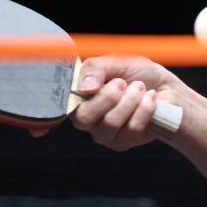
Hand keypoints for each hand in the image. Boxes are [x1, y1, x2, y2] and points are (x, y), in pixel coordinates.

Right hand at [31, 55, 179, 150]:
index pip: (54, 109)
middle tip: (123, 83)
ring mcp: (102, 133)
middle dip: (107, 97)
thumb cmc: (142, 75)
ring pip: (108, 123)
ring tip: (140, 87)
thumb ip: (98, 69)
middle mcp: (87, 117)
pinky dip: (144, 108)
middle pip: (81, 118)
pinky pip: (129, 129)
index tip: (36, 129)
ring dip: (130, 100)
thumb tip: (85, 86)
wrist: (170, 92)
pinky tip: (151, 99)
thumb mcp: (119, 63)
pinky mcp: (122, 142)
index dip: (40, 120)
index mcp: (80, 96)